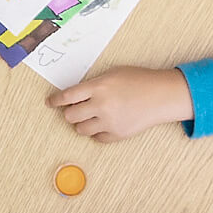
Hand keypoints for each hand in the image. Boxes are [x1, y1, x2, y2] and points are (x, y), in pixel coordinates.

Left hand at [47, 66, 194, 141]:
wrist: (162, 95)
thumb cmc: (139, 80)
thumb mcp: (112, 74)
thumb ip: (92, 85)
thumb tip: (73, 96)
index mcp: (98, 87)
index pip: (66, 97)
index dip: (55, 101)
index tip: (50, 102)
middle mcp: (101, 106)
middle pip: (69, 116)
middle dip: (69, 112)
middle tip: (75, 109)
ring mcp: (109, 122)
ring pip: (80, 129)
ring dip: (81, 123)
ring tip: (91, 116)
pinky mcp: (118, 134)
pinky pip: (97, 138)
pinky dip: (97, 132)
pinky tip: (104, 123)